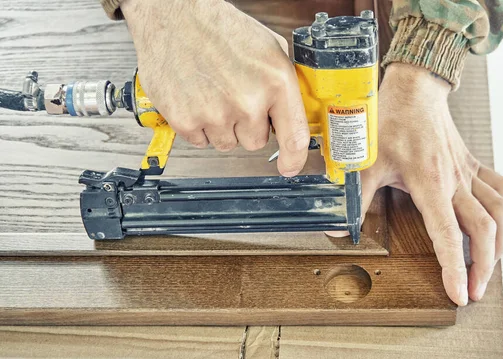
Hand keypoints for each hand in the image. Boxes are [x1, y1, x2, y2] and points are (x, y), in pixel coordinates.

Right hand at [121, 0, 309, 176]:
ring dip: (222, 126)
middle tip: (233, 97)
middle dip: (247, 125)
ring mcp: (215, 114)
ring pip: (227, 143)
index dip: (294, 158)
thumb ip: (283, 86)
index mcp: (275, 82)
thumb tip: (291, 117)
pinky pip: (200, 141)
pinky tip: (196, 98)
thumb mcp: (269, 49)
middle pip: (255, 142)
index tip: (289, 166)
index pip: (293, 136)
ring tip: (213, 93)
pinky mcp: (186, 120)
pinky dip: (198, 125)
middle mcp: (247, 101)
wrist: (175, 14)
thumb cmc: (220, 29)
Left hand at [362, 63, 502, 305]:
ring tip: (488, 268)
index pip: (448, 233)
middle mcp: (455, 180)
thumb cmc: (390, 121)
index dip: (455, 267)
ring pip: (499, 214)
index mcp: (429, 182)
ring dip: (498, 245)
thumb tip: (337, 229)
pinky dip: (502, 212)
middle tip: (474, 291)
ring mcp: (467, 172)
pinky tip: (495, 225)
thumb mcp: (365, 160)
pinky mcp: (472, 165)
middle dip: (482, 266)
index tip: (459, 294)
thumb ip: (354, 196)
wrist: (415, 90)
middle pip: (483, 231)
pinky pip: (499, 190)